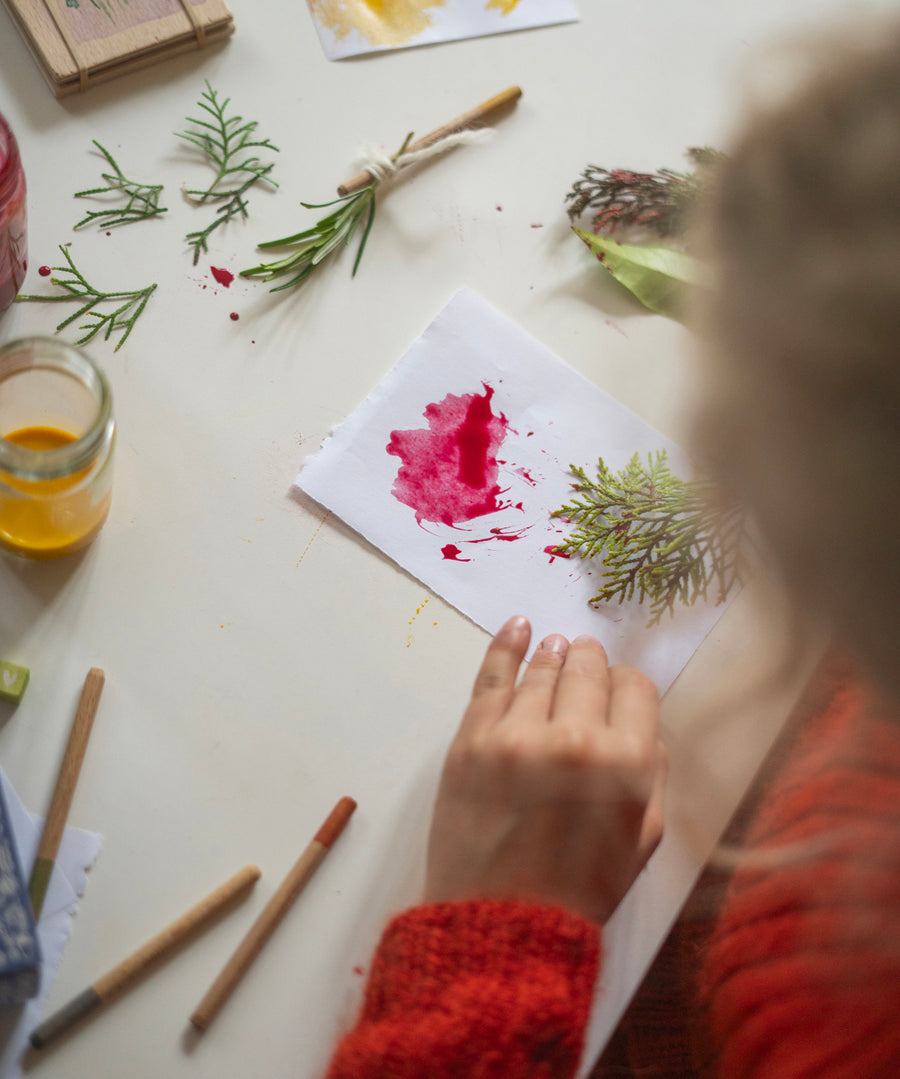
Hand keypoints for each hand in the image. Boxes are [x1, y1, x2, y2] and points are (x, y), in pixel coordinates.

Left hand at [424, 615, 666, 923]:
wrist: (502, 925)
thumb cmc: (580, 889)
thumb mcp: (643, 840)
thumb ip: (652, 774)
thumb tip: (640, 725)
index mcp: (628, 766)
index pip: (635, 689)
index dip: (628, 686)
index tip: (618, 691)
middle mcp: (575, 739)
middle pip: (588, 671)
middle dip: (591, 663)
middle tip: (587, 661)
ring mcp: (517, 736)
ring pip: (543, 671)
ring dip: (554, 656)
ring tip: (556, 647)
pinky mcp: (471, 741)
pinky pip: (491, 677)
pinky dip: (507, 645)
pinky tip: (519, 627)